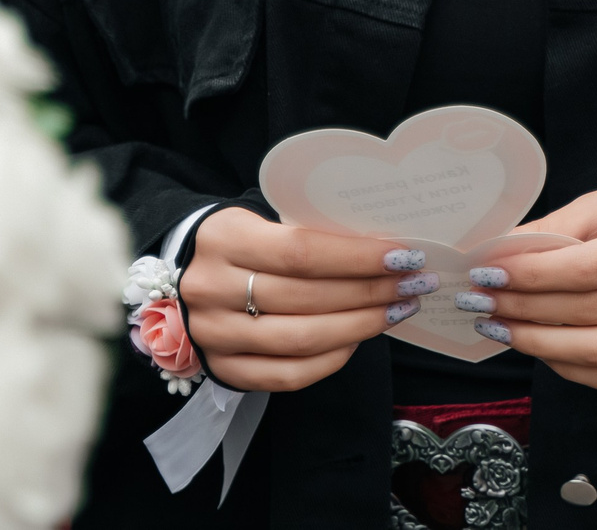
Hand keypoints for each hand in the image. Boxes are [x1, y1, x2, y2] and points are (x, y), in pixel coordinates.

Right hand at [180, 207, 423, 392]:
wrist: (183, 273)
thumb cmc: (239, 241)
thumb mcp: (261, 220)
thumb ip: (308, 234)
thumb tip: (382, 253)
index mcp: (224, 239)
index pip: (302, 252)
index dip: (358, 258)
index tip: (403, 256)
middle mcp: (212, 289)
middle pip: (307, 298)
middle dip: (371, 292)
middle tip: (414, 284)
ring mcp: (214, 335)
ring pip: (301, 340)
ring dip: (361, 326)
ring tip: (397, 311)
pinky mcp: (224, 369)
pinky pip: (288, 375)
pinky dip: (332, 359)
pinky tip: (358, 340)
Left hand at [461, 180, 596, 393]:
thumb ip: (555, 228)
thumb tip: (497, 252)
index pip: (592, 267)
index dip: (536, 273)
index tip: (489, 270)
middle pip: (591, 311)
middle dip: (524, 307)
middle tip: (478, 298)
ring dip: (538, 343)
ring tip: (495, 325)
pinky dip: (567, 367)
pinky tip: (535, 346)